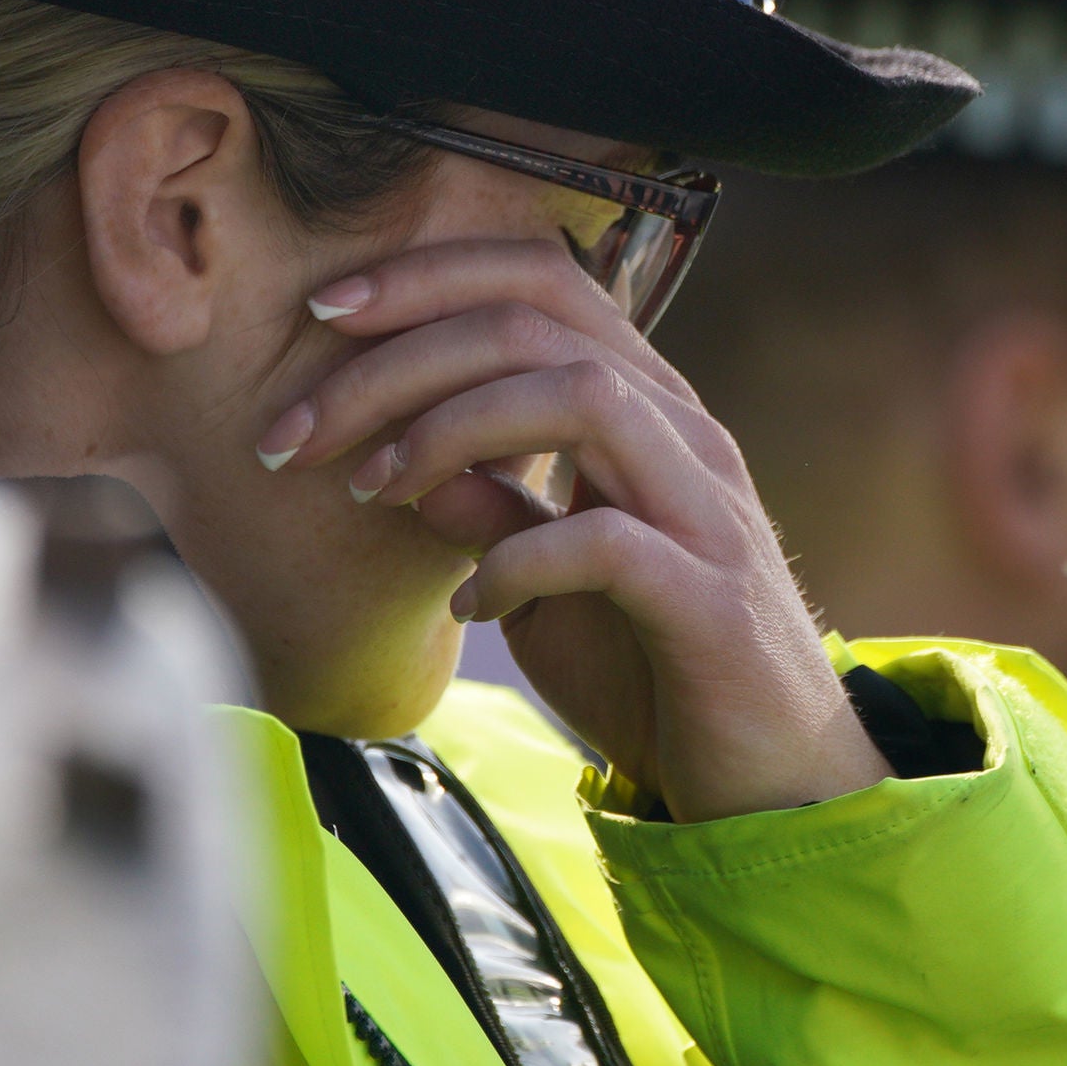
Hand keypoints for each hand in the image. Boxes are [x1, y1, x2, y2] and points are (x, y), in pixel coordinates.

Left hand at [256, 239, 886, 819]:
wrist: (768, 787)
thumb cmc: (652, 671)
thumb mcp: (544, 583)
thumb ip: (490, 511)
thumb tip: (403, 459)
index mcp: (645, 409)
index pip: (539, 281)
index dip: (426, 277)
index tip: (323, 315)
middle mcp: (685, 435)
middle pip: (537, 324)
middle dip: (398, 359)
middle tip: (298, 428)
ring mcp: (707, 511)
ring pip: (581, 395)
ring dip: (450, 429)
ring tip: (374, 490)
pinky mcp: (711, 602)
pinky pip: (607, 542)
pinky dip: (516, 560)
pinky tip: (467, 604)